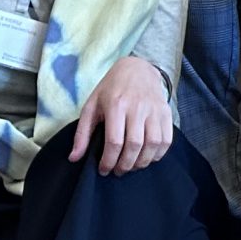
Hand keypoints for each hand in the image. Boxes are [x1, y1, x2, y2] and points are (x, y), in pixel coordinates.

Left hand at [71, 54, 171, 173]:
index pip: (114, 141)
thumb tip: (74, 158)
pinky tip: (147, 157)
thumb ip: (82, 133)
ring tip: (132, 166)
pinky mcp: (166, 112)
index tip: (104, 170)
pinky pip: (167, 140)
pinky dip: (158, 154)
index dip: (109, 161)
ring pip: (153, 144)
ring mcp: (154, 110)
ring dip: (142, 162)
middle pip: (135, 145)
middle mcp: (138, 107)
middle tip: (118, 171)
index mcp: (116, 105)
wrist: (137, 68)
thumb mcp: (91, 106)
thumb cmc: (111, 89)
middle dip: (125, 165)